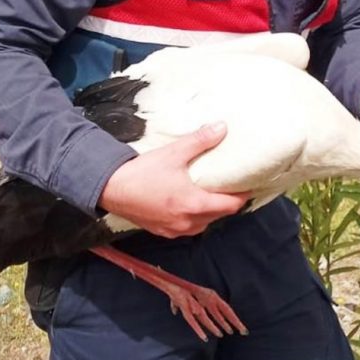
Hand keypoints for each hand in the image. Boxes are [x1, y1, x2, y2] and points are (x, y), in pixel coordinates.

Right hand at [98, 122, 250, 237]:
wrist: (110, 189)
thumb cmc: (142, 172)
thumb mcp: (174, 153)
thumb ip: (200, 141)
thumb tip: (222, 128)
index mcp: (194, 204)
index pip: (231, 206)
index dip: (243, 196)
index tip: (249, 186)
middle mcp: (188, 222)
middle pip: (220, 216)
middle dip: (228, 203)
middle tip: (232, 187)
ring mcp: (175, 230)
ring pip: (204, 224)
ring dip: (212, 212)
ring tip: (213, 195)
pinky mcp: (163, 232)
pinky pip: (188, 228)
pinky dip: (195, 218)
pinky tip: (191, 205)